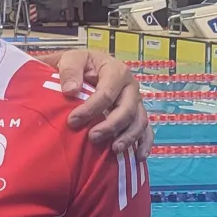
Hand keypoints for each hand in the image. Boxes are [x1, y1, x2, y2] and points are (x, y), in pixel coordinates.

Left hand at [35, 48, 151, 157]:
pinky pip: (146, 130)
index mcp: (116, 71)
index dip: (91, 108)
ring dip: (129, 137)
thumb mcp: (71, 59)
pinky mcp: (137, 114)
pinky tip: (138, 157)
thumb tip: (70, 90)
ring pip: (139, 121)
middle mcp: (130, 87)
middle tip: (92, 137)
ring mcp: (136, 101)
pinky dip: (144, 143)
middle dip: (111, 125)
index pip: (107, 93)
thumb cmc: (78, 64)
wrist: (85, 67)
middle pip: (127, 109)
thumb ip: (70, 71)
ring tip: (114, 149)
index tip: (72, 121)